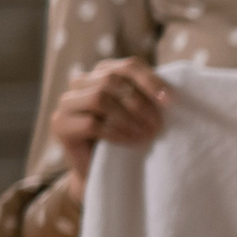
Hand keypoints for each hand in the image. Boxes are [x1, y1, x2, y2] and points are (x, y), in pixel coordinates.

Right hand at [49, 58, 169, 199]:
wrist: (98, 170)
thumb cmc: (124, 137)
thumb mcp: (137, 113)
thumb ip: (147, 97)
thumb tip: (176, 94)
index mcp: (101, 72)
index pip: (128, 66)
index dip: (151, 81)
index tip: (171, 101)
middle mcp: (80, 82)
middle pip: (112, 80)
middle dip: (140, 103)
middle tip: (159, 125)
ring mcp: (66, 102)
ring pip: (100, 98)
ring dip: (128, 118)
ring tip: (147, 135)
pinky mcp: (60, 124)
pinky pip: (92, 123)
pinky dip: (117, 133)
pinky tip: (132, 142)